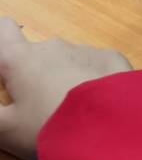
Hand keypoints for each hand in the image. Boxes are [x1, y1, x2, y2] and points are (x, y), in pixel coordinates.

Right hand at [0, 19, 131, 159]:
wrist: (110, 130)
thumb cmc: (49, 128)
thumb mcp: (6, 130)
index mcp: (20, 58)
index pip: (3, 29)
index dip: (2, 44)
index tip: (6, 69)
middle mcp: (52, 47)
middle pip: (38, 54)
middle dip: (37, 75)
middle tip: (41, 110)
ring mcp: (86, 51)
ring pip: (69, 61)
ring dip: (66, 80)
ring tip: (73, 113)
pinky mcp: (113, 59)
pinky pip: (97, 67)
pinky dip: (94, 82)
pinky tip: (99, 107)